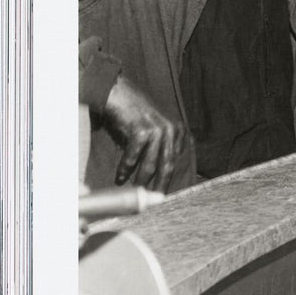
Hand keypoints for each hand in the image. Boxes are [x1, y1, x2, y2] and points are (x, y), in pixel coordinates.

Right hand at [101, 74, 186, 190]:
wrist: (118, 92)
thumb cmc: (132, 114)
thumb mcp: (151, 130)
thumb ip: (156, 148)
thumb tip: (153, 175)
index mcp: (177, 132)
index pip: (174, 161)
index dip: (168, 179)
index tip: (161, 195)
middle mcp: (171, 130)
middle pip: (167, 165)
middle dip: (160, 185)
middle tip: (153, 202)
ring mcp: (158, 130)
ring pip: (150, 164)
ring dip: (140, 180)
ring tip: (133, 192)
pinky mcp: (142, 130)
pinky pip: (134, 156)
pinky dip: (126, 168)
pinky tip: (120, 178)